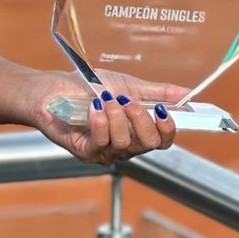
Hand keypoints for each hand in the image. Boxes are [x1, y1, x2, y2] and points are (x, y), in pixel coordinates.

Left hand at [31, 69, 186, 165]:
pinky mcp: (85, 152)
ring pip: (125, 143)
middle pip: (148, 145)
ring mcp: (105, 151)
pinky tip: (94, 107)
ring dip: (117, 117)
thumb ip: (156, 92)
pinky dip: (101, 123)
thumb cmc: (86, 87)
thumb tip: (187, 92)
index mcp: (136, 131)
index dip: (168, 129)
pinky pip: (102, 143)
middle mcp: (124, 146)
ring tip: (105, 99)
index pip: (163, 141)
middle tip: (127, 101)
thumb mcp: (126, 85)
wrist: (50, 89)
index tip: (163, 110)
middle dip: (141, 121)